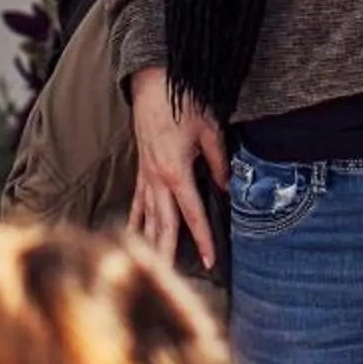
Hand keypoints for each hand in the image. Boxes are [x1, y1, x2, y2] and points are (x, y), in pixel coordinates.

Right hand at [125, 67, 226, 269]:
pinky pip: (137, 201)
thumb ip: (219, 163)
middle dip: (167, 254)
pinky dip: (136, 221)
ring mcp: (145, 175)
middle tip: (170, 282)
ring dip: (150, 244)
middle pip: (163, 225)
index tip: (210, 262)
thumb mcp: (210, 130)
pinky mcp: (140, 168)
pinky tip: (133, 237)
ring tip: (152, 269)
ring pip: (147, 218)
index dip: (203, 240)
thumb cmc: (183, 102)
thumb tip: (228, 189)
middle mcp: (156, 180)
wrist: (152, 81)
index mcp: (175, 173)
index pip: (191, 215)